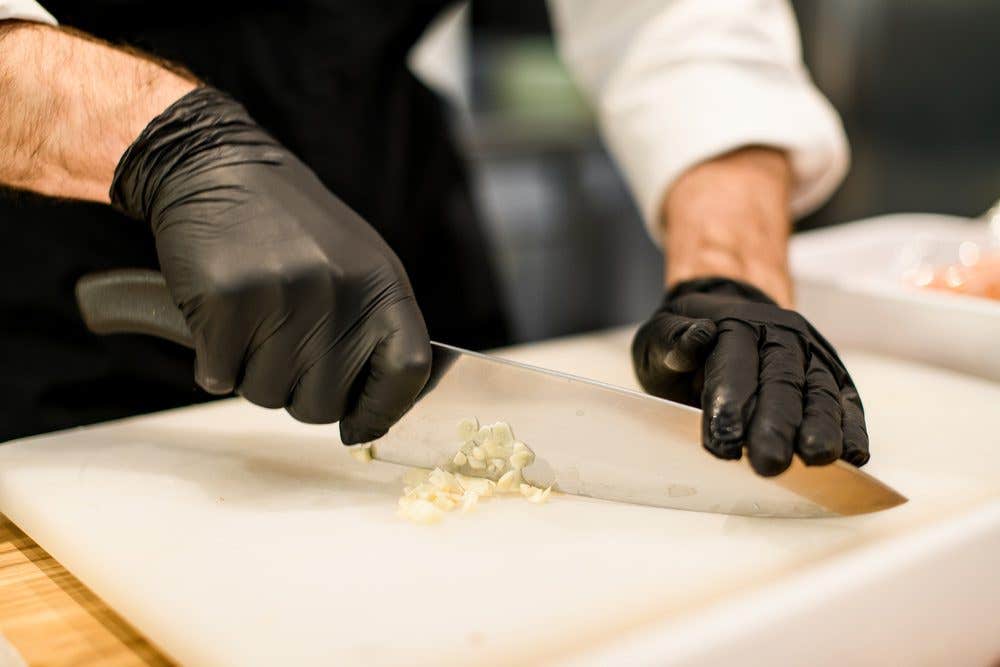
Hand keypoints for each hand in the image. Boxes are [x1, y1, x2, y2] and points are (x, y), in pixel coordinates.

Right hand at [111, 87, 431, 443]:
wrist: (218, 169)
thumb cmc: (291, 230)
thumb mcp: (357, 265)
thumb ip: (374, 331)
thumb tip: (375, 418)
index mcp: (383, 284)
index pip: (410, 370)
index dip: (385, 410)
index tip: (360, 426)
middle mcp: (341, 292)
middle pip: (324, 403)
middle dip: (298, 393)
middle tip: (281, 349)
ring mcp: (285, 296)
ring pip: (268, 396)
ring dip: (252, 374)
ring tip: (252, 321)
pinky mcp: (229, 301)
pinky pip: (219, 378)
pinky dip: (213, 362)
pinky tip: (220, 319)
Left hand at [632, 277, 868, 475]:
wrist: (728, 312)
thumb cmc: (686, 337)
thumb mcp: (661, 333)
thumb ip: (671, 339)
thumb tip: (696, 337)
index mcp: (737, 324)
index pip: (735, 362)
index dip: (731, 402)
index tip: (723, 441)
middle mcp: (782, 335)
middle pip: (782, 381)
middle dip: (776, 425)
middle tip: (768, 463)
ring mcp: (812, 356)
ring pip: (820, 392)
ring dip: (821, 427)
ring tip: (818, 458)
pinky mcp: (833, 377)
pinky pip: (846, 402)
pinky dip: (852, 428)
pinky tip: (853, 455)